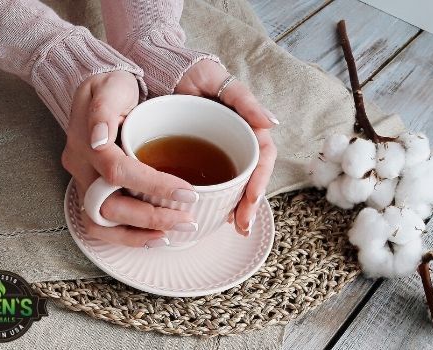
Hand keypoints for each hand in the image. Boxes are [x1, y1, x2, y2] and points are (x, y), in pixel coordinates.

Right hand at [62, 71, 197, 246]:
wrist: (99, 92)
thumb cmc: (111, 86)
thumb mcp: (111, 85)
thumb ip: (103, 110)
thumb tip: (99, 139)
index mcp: (86, 142)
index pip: (119, 172)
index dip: (154, 185)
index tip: (190, 193)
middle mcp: (81, 168)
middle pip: (107, 207)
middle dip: (150, 218)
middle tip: (186, 220)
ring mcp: (84, 182)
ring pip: (100, 224)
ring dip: (138, 235)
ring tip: (173, 234)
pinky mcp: (92, 191)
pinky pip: (103, 224)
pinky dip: (129, 235)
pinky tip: (157, 236)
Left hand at [175, 60, 277, 235]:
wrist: (160, 70)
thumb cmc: (192, 72)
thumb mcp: (217, 80)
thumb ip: (244, 100)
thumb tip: (272, 123)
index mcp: (246, 125)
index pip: (262, 157)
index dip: (260, 180)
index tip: (251, 200)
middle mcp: (235, 140)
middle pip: (250, 177)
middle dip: (249, 204)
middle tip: (241, 226)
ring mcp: (217, 150)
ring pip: (234, 183)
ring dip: (237, 207)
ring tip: (233, 227)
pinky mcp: (197, 156)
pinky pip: (213, 180)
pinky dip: (217, 199)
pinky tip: (214, 214)